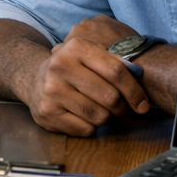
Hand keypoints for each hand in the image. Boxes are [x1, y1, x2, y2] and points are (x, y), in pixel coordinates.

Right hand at [23, 15, 150, 135]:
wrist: (33, 79)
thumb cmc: (71, 67)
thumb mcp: (89, 54)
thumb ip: (113, 61)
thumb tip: (140, 74)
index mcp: (76, 47)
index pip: (116, 71)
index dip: (134, 91)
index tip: (143, 104)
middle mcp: (61, 66)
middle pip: (110, 97)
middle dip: (122, 108)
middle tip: (121, 109)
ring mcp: (52, 90)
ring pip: (99, 116)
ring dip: (106, 118)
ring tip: (102, 112)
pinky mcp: (47, 112)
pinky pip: (85, 129)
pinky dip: (90, 127)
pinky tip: (84, 117)